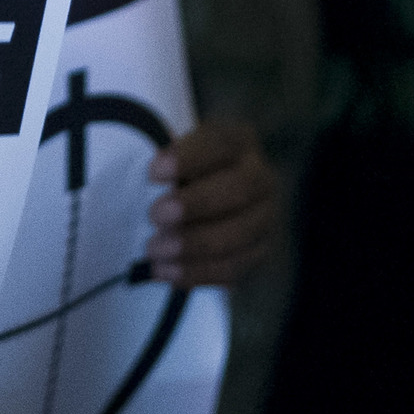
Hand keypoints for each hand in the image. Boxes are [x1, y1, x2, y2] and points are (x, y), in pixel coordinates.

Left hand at [146, 117, 277, 288]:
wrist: (207, 205)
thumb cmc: (182, 174)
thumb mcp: (176, 159)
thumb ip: (165, 167)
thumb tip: (148, 183)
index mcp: (239, 142)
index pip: (220, 143)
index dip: (187, 158)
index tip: (152, 173)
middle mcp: (261, 177)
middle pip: (238, 189)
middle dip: (195, 204)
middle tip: (155, 215)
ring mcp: (266, 218)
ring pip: (239, 234)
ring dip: (193, 244)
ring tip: (153, 249)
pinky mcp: (260, 253)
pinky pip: (234, 268)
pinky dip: (197, 272)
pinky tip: (165, 272)